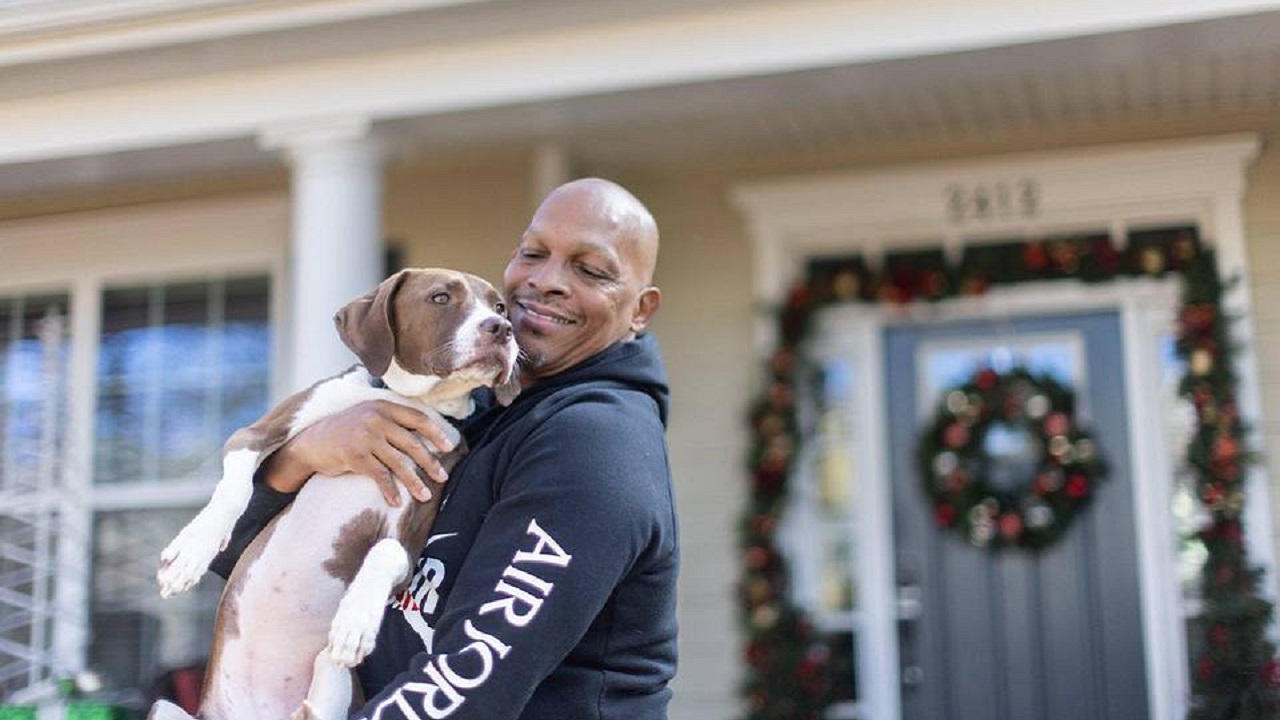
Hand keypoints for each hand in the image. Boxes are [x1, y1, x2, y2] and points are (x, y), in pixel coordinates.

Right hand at [261, 400, 458, 505]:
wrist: (311, 442)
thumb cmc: (346, 432)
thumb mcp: (369, 417)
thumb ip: (392, 421)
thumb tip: (424, 438)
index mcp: (383, 407)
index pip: (417, 418)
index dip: (435, 434)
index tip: (449, 447)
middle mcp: (376, 419)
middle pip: (412, 443)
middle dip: (430, 463)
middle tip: (443, 477)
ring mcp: (365, 436)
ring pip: (399, 462)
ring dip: (415, 482)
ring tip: (425, 495)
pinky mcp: (355, 455)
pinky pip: (380, 476)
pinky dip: (390, 491)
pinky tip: (396, 502)